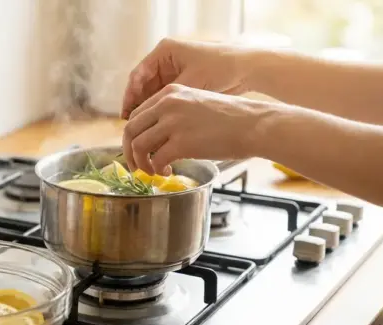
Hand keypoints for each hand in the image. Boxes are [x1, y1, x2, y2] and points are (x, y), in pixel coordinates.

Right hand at [121, 38, 255, 119]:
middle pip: (142, 86)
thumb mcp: (189, 84)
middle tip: (133, 127)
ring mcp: (173, 71)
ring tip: (144, 130)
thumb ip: (166, 100)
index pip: (137, 76)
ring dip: (148, 112)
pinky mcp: (182, 82)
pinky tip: (158, 126)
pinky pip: (164, 98)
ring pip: (152, 94)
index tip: (126, 116)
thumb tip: (147, 120)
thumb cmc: (219, 69)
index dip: (129, 97)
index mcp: (164, 52)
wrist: (246, 68)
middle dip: (138, 107)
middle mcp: (165, 60)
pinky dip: (160, 112)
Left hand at [122, 84, 276, 174]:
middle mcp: (167, 104)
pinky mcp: (182, 142)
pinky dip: (157, 170)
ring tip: (152, 171)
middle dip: (129, 152)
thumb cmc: (229, 119)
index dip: (132, 136)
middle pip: (130, 130)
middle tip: (136, 166)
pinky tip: (167, 172)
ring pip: (138, 146)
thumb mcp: (195, 104)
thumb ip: (172, 114)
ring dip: (141, 164)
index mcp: (169, 93)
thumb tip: (153, 137)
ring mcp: (173, 122)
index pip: (136, 115)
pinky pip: (156, 160)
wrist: (254, 124)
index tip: (136, 149)